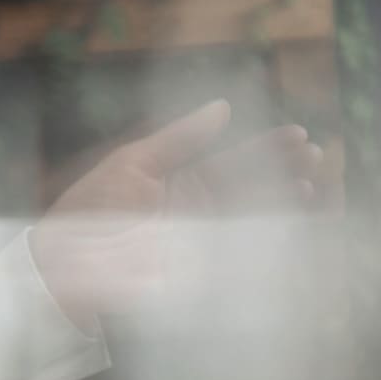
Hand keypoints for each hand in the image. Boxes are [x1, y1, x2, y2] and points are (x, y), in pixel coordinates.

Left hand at [29, 101, 324, 328]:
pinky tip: (293, 226)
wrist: (65, 266)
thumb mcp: (133, 163)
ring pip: (255, 220)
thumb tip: (223, 107)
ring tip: (311, 186)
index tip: (298, 134)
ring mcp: (205, 243)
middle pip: (255, 188)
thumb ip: (180, 139)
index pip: (237, 159)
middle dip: (286, 172)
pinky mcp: (203, 273)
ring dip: (285, 204)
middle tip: (315, 156)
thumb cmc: (91, 209)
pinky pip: (244, 256)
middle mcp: (202, 210)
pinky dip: (271, 243)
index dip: (268, 147)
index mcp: (185, 180)